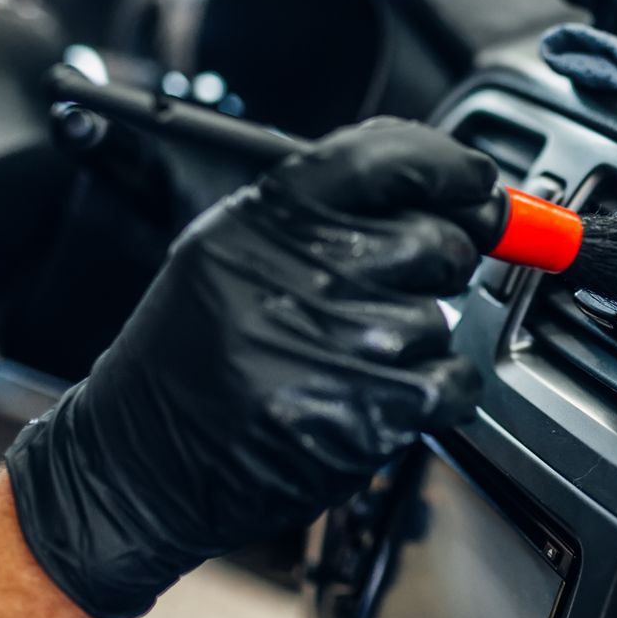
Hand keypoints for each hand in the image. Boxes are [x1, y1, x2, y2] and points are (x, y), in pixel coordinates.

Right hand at [5, 118, 499, 617]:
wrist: (140, 459)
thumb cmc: (191, 356)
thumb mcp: (233, 253)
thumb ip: (329, 213)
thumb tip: (446, 192)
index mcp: (266, 217)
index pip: (386, 157)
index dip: (449, 165)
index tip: (476, 180)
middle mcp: (304, 270)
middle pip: (436, 239)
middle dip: (434, 266)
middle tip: (387, 294)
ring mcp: (339, 342)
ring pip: (444, 316)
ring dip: (417, 341)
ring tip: (347, 361)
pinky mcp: (367, 410)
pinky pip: (454, 381)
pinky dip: (435, 394)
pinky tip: (376, 399)